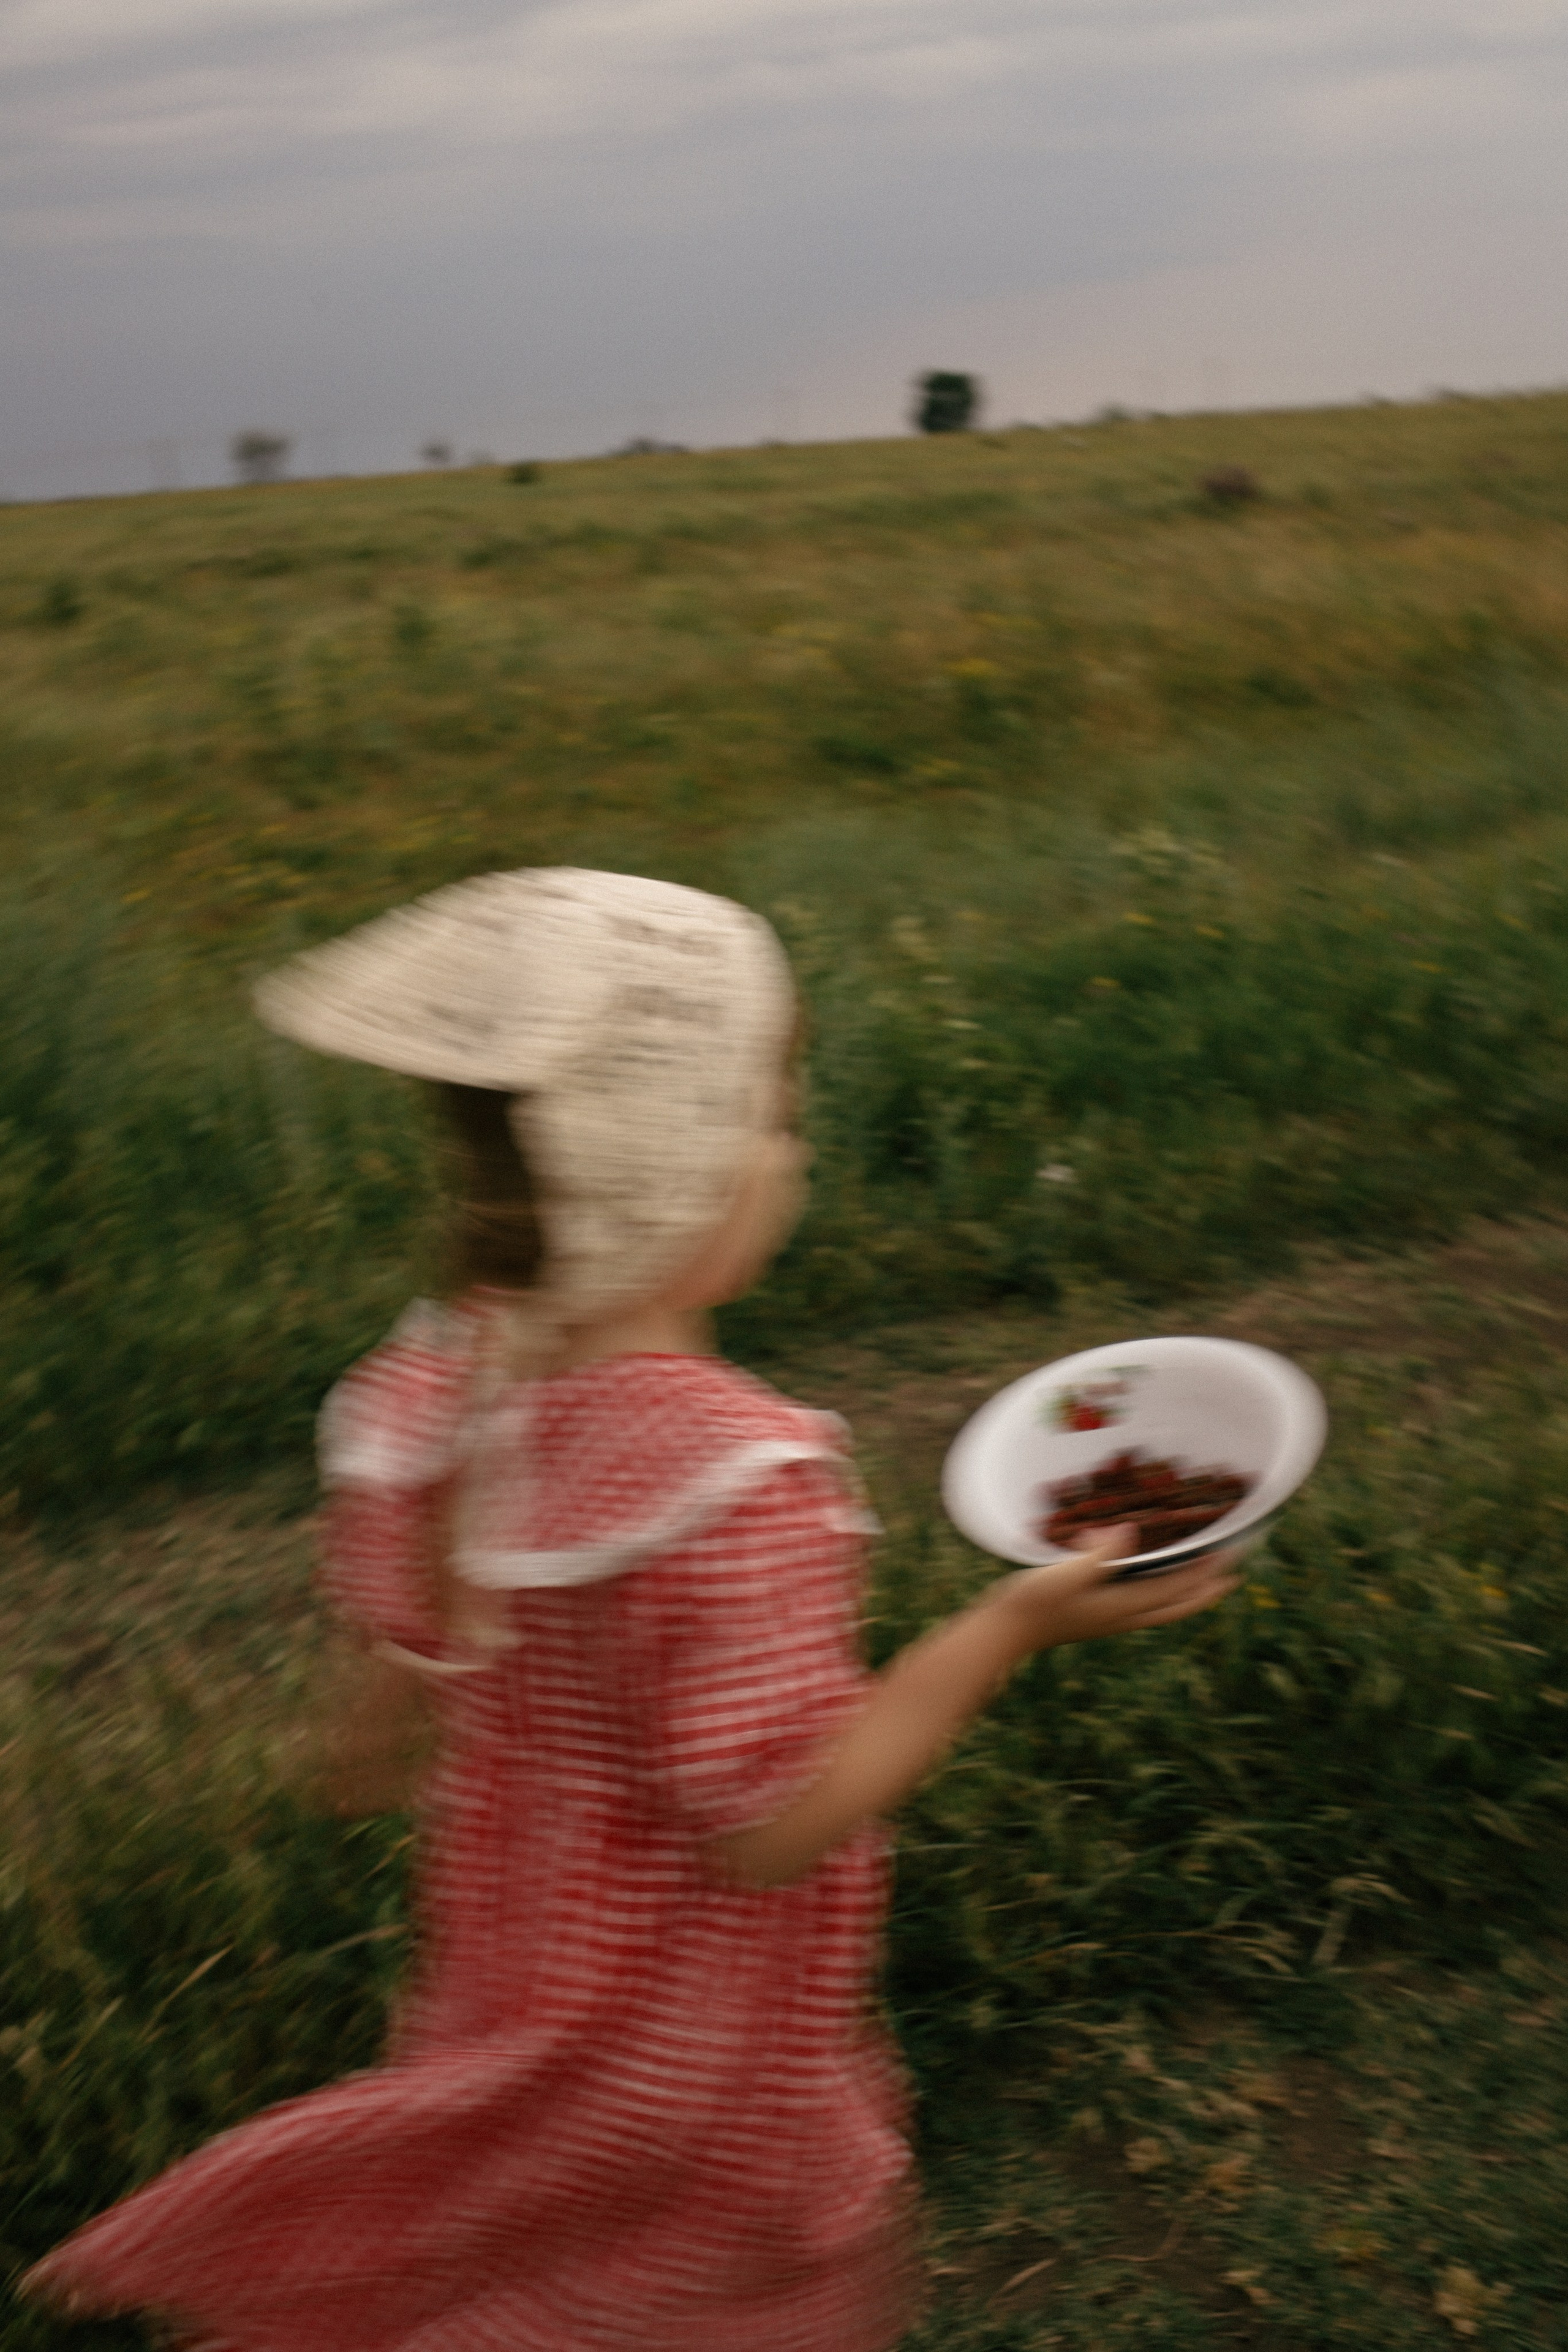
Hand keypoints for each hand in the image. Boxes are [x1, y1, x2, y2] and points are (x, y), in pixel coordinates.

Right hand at [988, 1522, 1240, 1656]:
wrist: (1008, 1632)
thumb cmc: (1035, 1602)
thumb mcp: (1066, 1573)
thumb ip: (1100, 1554)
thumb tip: (1131, 1533)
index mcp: (1121, 1606)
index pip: (1174, 1588)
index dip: (1203, 1572)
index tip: (1228, 1554)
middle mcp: (1123, 1616)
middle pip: (1177, 1606)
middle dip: (1207, 1590)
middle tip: (1234, 1575)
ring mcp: (1112, 1619)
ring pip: (1162, 1608)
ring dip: (1188, 1594)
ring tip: (1206, 1579)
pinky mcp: (1100, 1616)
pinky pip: (1144, 1605)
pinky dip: (1162, 1593)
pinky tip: (1153, 1578)